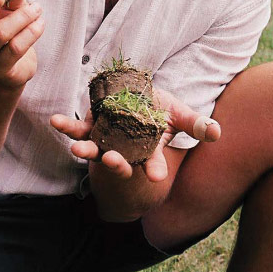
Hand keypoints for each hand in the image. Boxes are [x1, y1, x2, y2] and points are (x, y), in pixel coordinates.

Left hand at [50, 88, 220, 181]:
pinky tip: (56, 122)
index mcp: (148, 151)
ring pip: (95, 149)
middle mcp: (126, 149)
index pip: (153, 163)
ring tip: (77, 150)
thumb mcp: (181, 115)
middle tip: (114, 163)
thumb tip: (216, 132)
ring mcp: (107, 139)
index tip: (156, 176)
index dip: (155, 168)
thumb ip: (196, 124)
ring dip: (86, 150)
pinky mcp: (92, 125)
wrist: (140, 95)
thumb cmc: (162, 109)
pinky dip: (67, 126)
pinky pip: (78, 128)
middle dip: (116, 163)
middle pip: (120, 161)